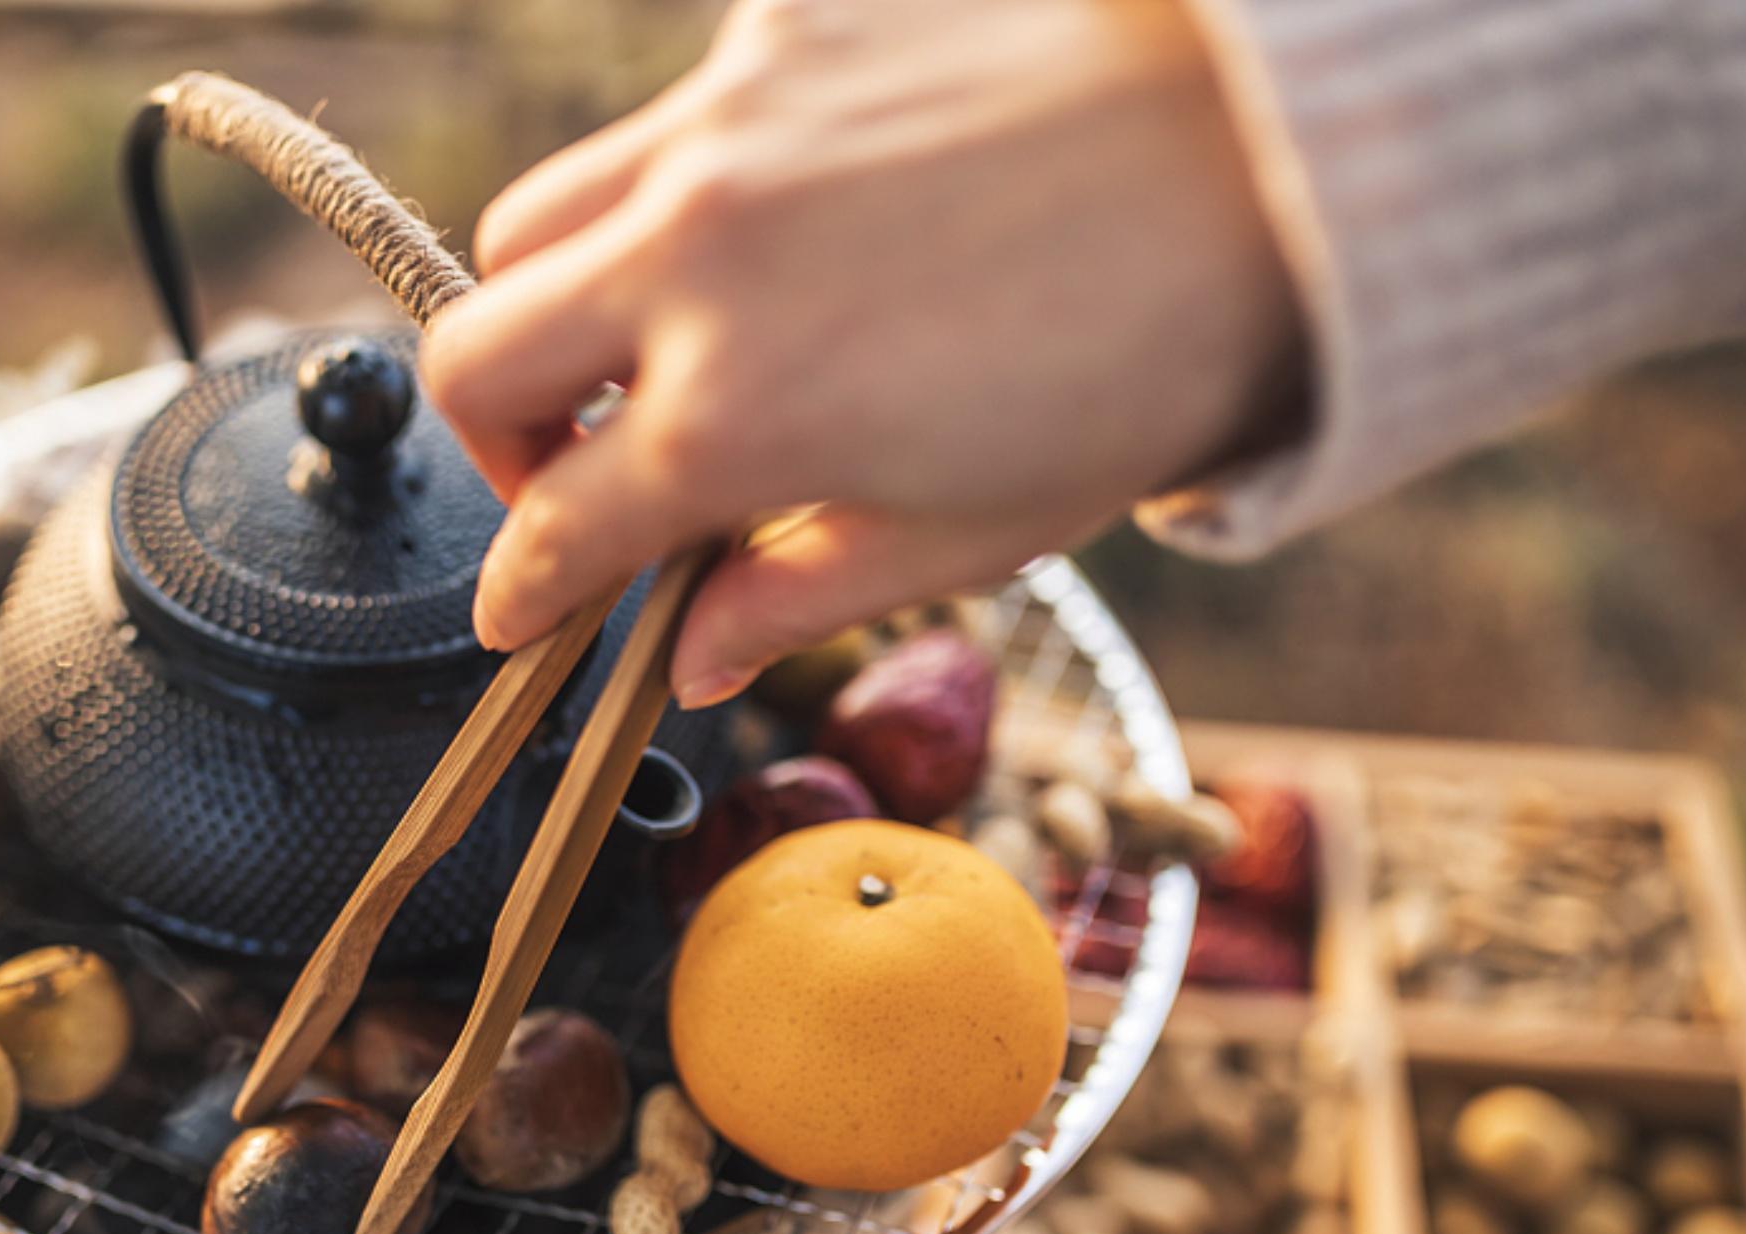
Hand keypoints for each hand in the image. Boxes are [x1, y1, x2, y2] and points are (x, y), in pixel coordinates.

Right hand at [421, 0, 1302, 704]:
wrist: (1275, 156)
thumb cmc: (1143, 365)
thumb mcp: (970, 534)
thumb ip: (793, 595)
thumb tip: (691, 658)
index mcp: (737, 416)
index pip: (551, 525)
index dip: (521, 588)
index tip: (522, 608)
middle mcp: (693, 257)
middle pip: (470, 355)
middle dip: (500, 443)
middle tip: (581, 473)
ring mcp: (726, 122)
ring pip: (540, 218)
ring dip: (568, 303)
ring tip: (677, 339)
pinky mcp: (781, 18)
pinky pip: (678, 112)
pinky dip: (703, 183)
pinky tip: (809, 211)